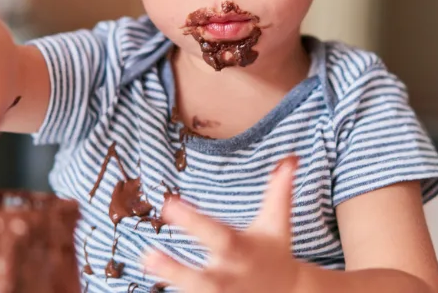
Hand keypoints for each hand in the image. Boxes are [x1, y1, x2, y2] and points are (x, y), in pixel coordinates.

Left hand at [144, 157, 300, 292]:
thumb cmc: (274, 249)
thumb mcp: (277, 220)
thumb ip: (280, 189)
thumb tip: (291, 158)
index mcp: (242, 250)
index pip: (216, 235)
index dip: (192, 221)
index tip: (168, 204)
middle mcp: (230, 276)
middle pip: (202, 279)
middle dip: (176, 270)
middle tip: (147, 255)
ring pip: (195, 292)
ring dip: (170, 279)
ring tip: (145, 261)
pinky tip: (154, 282)